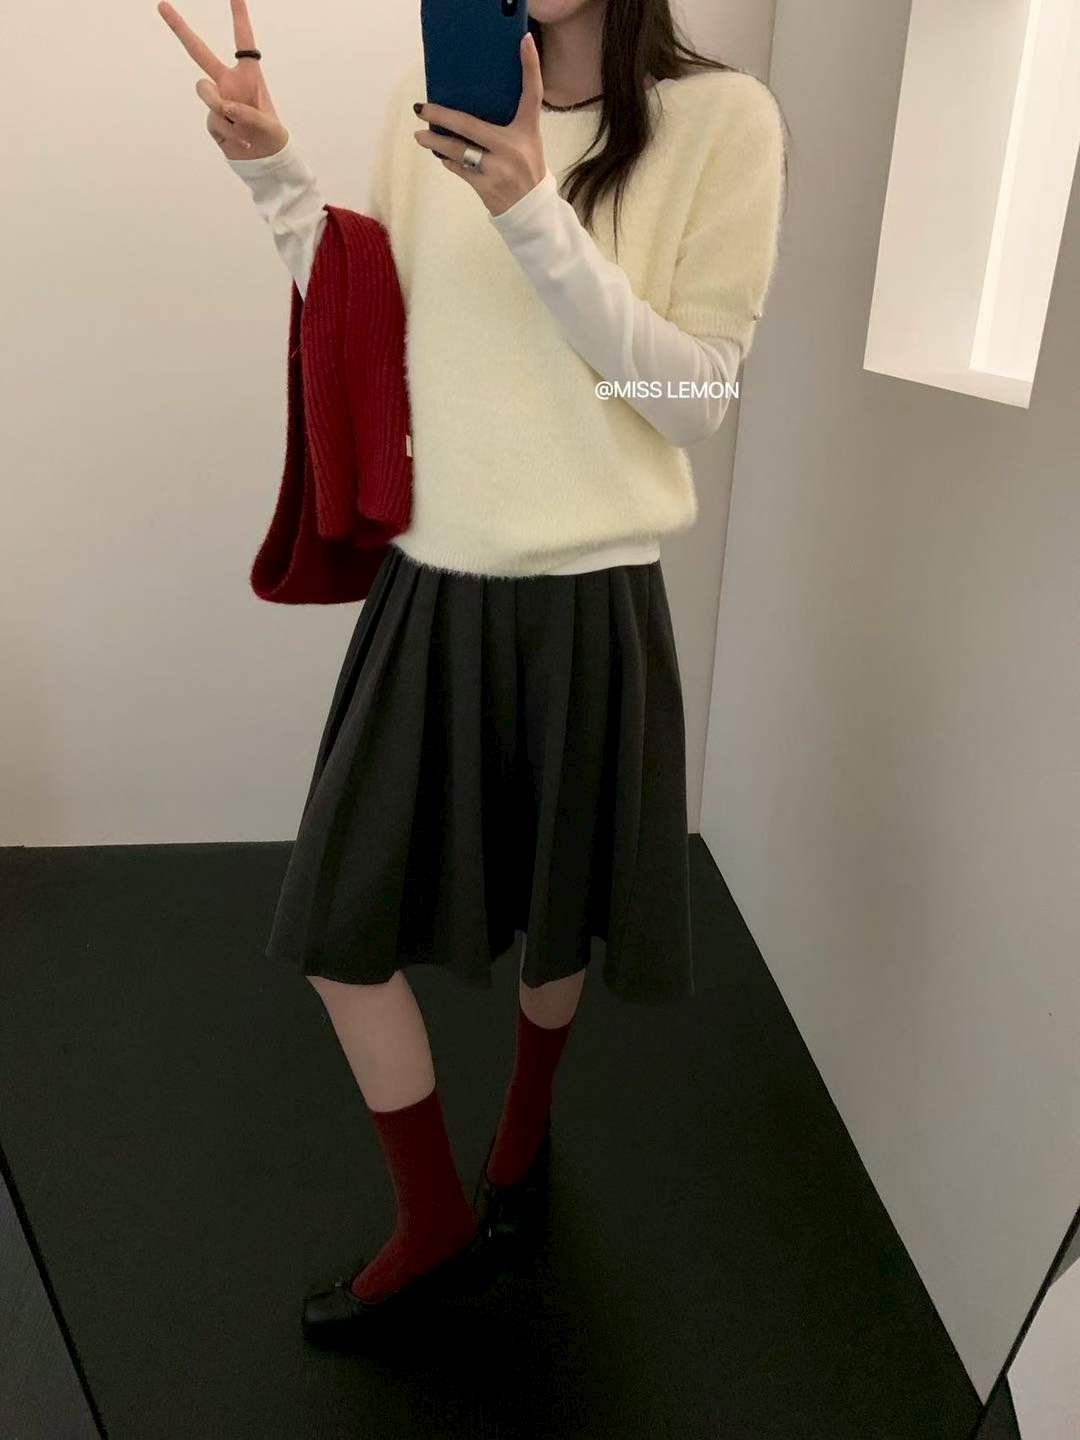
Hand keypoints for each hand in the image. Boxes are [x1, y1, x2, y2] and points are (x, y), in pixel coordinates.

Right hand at [158, 0, 288, 160]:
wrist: (263, 160)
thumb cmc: (271, 137)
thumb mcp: (268, 127)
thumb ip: (248, 115)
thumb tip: (226, 108)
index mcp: (248, 75)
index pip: (243, 41)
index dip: (239, 16)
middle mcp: (228, 82)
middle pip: (199, 52)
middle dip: (180, 28)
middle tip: (162, 6)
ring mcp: (217, 99)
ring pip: (205, 92)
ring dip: (220, 109)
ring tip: (241, 127)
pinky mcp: (211, 117)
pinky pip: (212, 120)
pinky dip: (229, 133)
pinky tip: (243, 141)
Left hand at [412, 32, 546, 216]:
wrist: (532, 211)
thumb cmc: (526, 169)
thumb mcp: (527, 141)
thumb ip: (508, 122)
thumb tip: (472, 109)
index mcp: (526, 131)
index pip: (531, 94)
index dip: (530, 66)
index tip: (524, 41)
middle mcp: (512, 148)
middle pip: (470, 126)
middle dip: (442, 117)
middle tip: (422, 109)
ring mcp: (497, 170)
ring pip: (458, 151)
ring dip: (435, 143)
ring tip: (420, 136)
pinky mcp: (486, 188)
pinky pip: (460, 170)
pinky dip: (449, 161)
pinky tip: (441, 156)